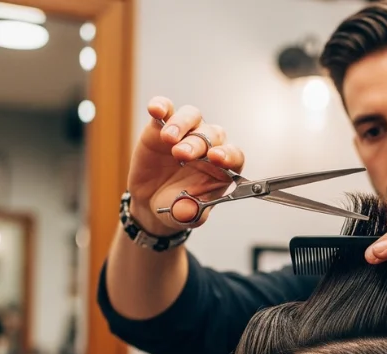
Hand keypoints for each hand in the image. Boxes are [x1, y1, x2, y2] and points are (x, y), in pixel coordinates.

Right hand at [126, 96, 245, 234]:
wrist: (152, 203)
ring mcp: (186, 133)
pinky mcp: (161, 127)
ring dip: (182, 124)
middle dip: (198, 143)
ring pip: (192, 117)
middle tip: (182, 155)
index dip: (228, 154)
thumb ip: (188, 213)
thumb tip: (184, 211)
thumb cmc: (178, 206)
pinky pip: (166, 109)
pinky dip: (161, 106)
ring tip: (168, 139)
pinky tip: (156, 110)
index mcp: (223, 168)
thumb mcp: (184, 215)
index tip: (216, 158)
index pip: (234, 155)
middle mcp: (209, 146)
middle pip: (213, 134)